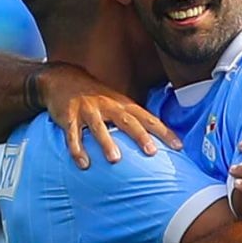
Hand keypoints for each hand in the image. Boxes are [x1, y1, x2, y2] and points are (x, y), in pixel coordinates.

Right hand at [41, 64, 181, 168]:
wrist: (62, 78)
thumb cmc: (96, 96)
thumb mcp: (117, 101)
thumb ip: (133, 118)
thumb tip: (157, 140)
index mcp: (123, 104)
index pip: (148, 118)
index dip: (164, 132)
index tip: (179, 147)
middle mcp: (108, 105)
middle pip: (127, 121)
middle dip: (140, 136)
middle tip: (151, 152)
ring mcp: (88, 110)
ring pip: (99, 128)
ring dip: (107, 143)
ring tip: (115, 159)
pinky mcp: (69, 117)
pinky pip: (73, 134)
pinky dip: (77, 149)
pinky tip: (83, 164)